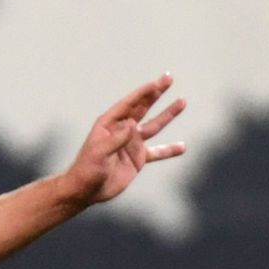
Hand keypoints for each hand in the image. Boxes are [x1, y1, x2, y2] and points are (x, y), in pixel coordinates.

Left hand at [63, 74, 187, 205]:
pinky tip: (182, 147)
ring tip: (182, 102)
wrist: (86, 190)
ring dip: (167, 114)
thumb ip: (115, 139)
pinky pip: (157, 152)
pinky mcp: (137, 158)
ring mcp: (131, 144)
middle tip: (168, 78)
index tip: (157, 83)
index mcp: (109, 125)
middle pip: (142, 108)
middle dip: (155, 93)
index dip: (143, 93)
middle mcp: (122, 130)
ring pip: (154, 126)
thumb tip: (131, 125)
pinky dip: (169, 150)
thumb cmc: (87, 169)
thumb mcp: (98, 153)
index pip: (129, 104)